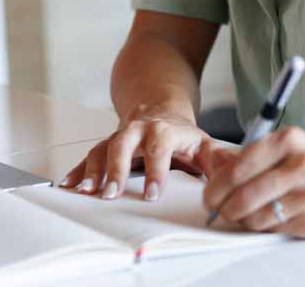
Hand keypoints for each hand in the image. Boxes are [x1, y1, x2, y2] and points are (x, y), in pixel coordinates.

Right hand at [61, 109, 214, 202]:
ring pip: (103, 149)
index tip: (152, 194)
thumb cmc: (182, 135)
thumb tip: (235, 172)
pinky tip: (69, 184)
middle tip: (110, 192)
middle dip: (115, 169)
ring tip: (86, 191)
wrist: (160, 109)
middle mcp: (138, 131)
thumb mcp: (203, 144)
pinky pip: (89, 156)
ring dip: (93, 170)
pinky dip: (78, 169)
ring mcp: (119, 137)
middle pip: (123, 145)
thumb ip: (218, 160)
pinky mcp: (106, 144)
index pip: (159, 148)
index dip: (156, 171)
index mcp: (164, 131)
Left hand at [198, 127, 304, 237]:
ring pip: (256, 216)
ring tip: (246, 216)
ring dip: (244, 220)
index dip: (216, 185)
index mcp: (289, 140)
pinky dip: (266, 227)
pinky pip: (276, 229)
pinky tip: (271, 220)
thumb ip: (257, 156)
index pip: (238, 167)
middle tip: (219, 211)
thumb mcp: (295, 145)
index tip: (209, 195)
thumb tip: (214, 169)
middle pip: (243, 194)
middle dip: (224, 207)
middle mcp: (300, 165)